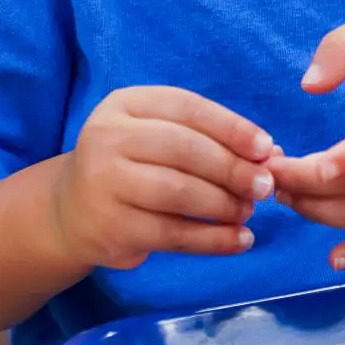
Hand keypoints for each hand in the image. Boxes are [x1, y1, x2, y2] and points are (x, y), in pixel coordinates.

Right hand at [51, 87, 274, 270]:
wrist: (72, 210)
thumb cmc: (131, 165)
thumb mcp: (159, 136)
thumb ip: (209, 139)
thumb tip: (272, 154)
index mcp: (124, 104)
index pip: (187, 108)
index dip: (232, 128)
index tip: (266, 148)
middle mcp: (107, 138)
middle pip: (184, 149)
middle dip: (233, 168)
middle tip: (264, 186)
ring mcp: (105, 183)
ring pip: (179, 192)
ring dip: (225, 204)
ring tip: (249, 212)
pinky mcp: (111, 227)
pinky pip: (173, 234)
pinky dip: (213, 239)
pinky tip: (239, 240)